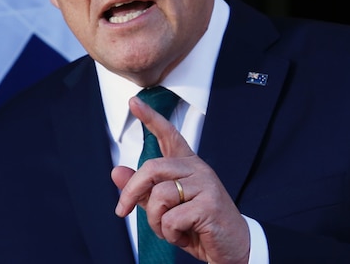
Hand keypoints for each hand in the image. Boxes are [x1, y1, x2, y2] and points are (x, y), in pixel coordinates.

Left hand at [111, 97, 249, 263]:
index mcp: (188, 166)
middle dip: (131, 192)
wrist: (234, 249)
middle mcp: (198, 170)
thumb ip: (143, 190)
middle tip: (121, 211)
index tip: (134, 101)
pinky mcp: (209, 205)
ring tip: (170, 230)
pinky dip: (170, 233)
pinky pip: (171, 218)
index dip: (150, 117)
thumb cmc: (199, 226)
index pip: (168, 135)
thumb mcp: (166, 208)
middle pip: (151, 168)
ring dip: (155, 221)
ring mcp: (206, 185)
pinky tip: (184, 236)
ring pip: (159, 196)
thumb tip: (115, 171)